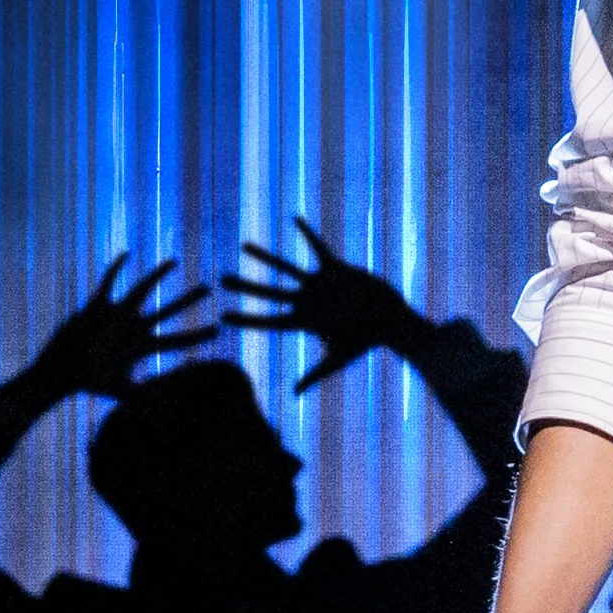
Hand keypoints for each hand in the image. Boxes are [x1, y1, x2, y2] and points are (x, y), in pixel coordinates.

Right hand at [19, 254, 216, 410]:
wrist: (62, 369)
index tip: (219, 329)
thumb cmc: (89, 381)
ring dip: (158, 276)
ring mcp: (118, 315)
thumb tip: (166, 422)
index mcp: (143, 346)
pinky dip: (116, 268)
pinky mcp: (98, 305)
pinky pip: (109, 282)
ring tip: (175, 261)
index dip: (198, 335)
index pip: (178, 340)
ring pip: (143, 289)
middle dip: (187, 300)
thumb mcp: (121, 390)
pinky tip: (126, 254)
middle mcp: (135, 328)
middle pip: (168, 311)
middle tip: (208, 288)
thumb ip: (144, 399)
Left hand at [225, 218, 424, 385]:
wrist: (391, 321)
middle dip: (245, 286)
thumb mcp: (338, 358)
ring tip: (244, 246)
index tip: (223, 315)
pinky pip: (317, 248)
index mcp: (303, 322)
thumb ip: (315, 374)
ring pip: (285, 268)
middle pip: (268, 293)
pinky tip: (294, 219)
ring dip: (265, 258)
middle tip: (221, 279)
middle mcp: (306, 302)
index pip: (268, 321)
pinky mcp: (335, 270)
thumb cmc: (366, 342)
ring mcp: (319, 285)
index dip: (245, 318)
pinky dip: (307, 234)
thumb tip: (293, 393)